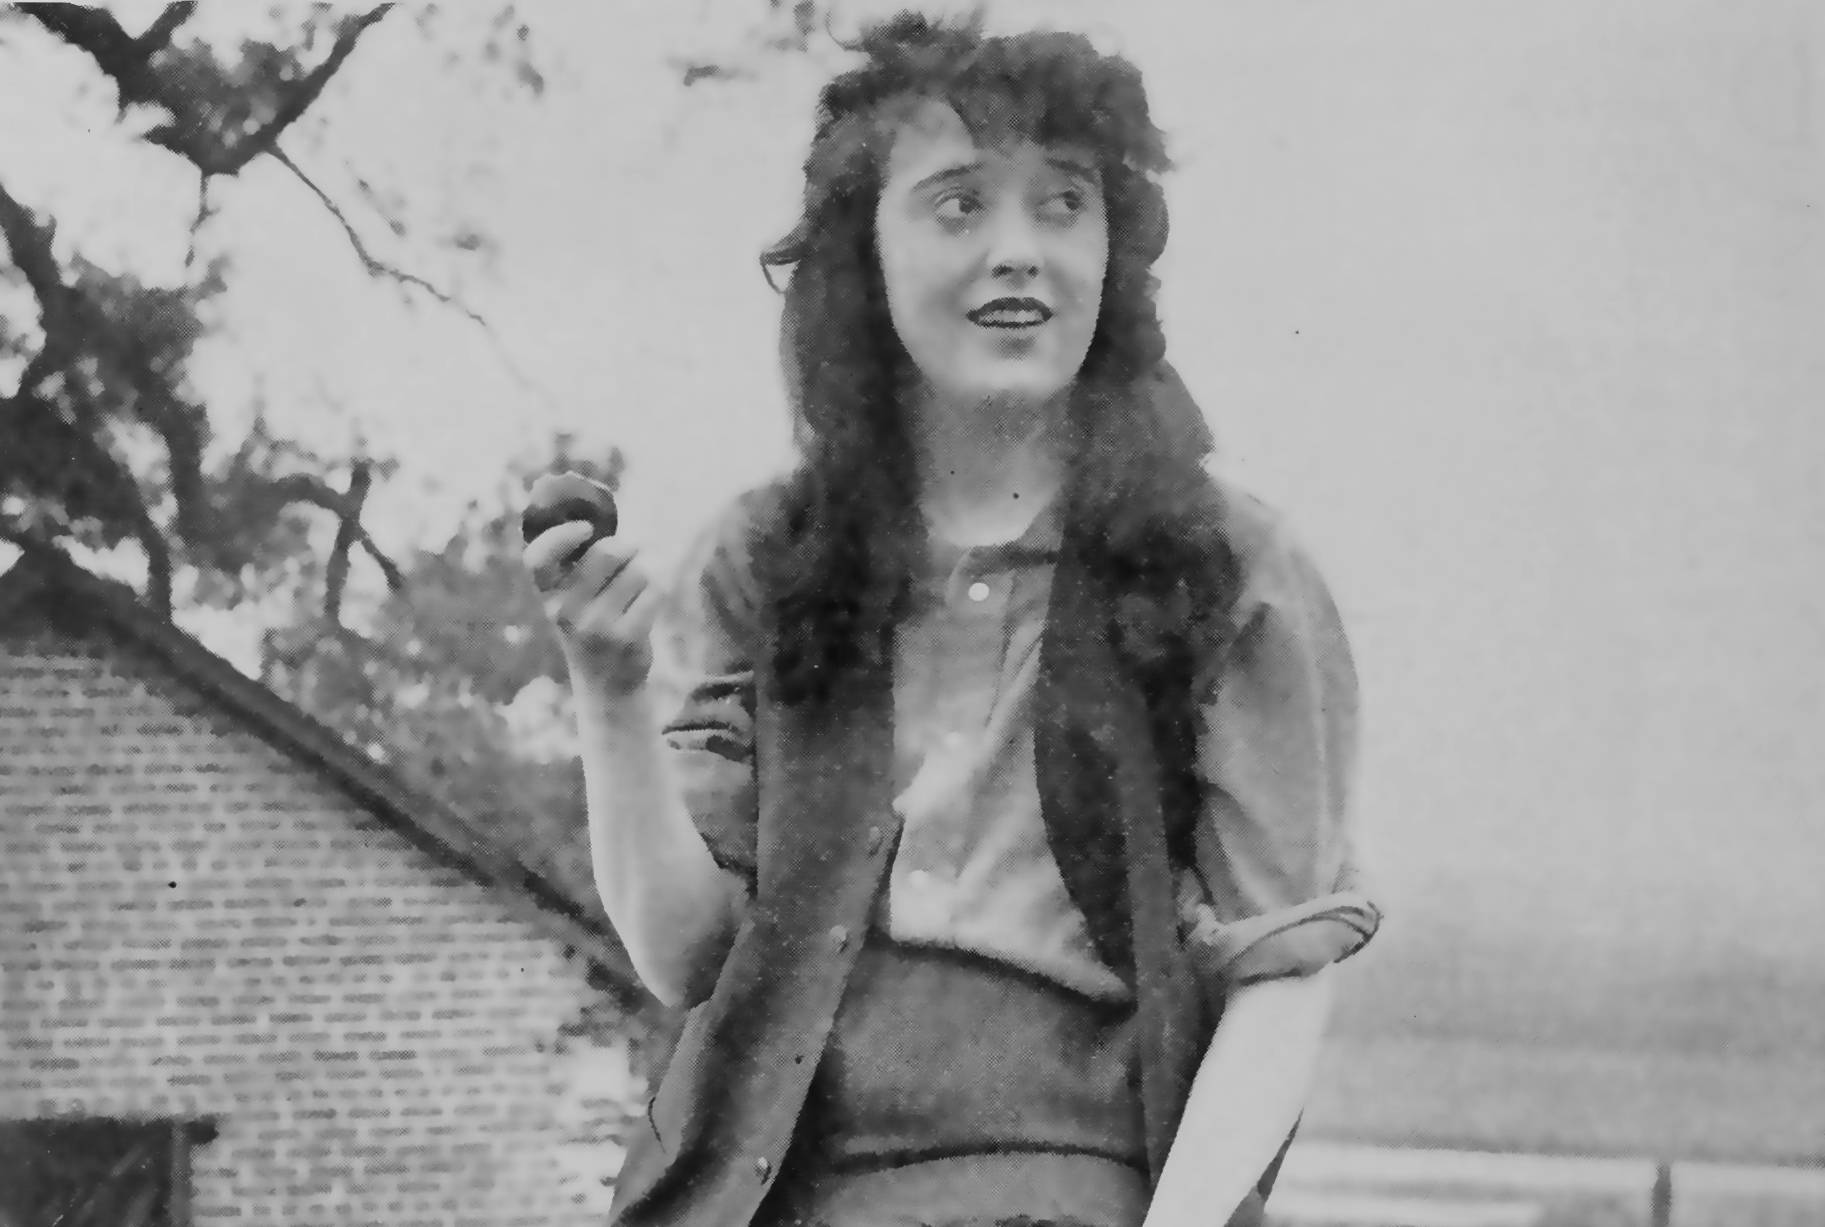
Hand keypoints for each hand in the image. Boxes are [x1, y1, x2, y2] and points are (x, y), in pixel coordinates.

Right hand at [523, 518, 660, 696]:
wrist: (607, 686)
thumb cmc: (591, 624)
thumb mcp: (574, 596)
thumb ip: (577, 557)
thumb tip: (588, 503)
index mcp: (548, 594)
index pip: (538, 558)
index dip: (562, 536)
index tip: (585, 529)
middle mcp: (566, 611)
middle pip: (608, 552)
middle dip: (628, 548)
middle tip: (631, 556)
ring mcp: (596, 627)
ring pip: (639, 570)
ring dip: (645, 574)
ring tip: (635, 596)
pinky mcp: (626, 639)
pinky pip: (656, 591)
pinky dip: (659, 593)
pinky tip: (647, 610)